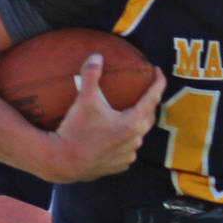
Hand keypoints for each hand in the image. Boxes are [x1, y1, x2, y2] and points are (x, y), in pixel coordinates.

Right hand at [43, 56, 164, 182]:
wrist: (63, 162)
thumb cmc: (75, 130)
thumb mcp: (83, 100)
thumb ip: (91, 76)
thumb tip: (96, 56)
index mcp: (132, 123)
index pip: (153, 98)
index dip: (159, 82)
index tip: (158, 72)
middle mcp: (134, 140)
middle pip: (148, 118)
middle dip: (149, 104)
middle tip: (145, 93)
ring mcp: (127, 155)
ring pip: (138, 136)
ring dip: (136, 124)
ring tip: (129, 115)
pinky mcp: (119, 166)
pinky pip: (127, 151)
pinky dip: (125, 142)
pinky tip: (116, 138)